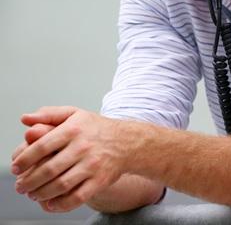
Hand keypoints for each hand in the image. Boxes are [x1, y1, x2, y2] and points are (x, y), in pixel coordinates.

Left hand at [12, 106, 129, 211]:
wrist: (127, 142)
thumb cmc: (95, 129)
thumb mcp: (74, 114)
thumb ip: (48, 114)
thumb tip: (25, 119)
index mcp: (73, 129)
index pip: (41, 146)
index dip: (24, 160)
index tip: (16, 167)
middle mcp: (83, 146)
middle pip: (48, 169)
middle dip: (29, 181)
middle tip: (21, 186)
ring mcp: (93, 165)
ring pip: (61, 185)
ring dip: (41, 193)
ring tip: (33, 194)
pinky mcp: (100, 180)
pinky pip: (77, 197)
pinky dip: (61, 204)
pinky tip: (51, 202)